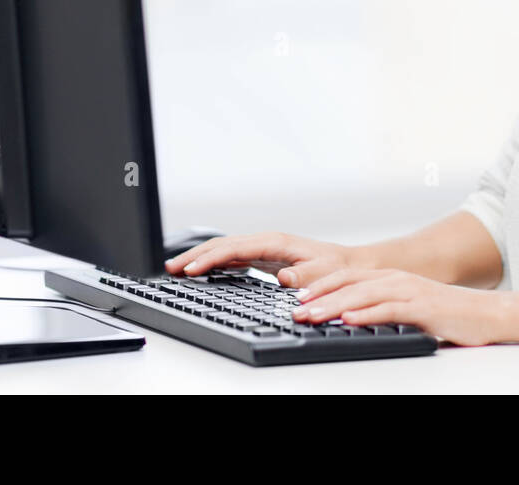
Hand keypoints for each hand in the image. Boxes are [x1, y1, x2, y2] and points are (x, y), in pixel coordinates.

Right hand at [163, 231, 364, 289]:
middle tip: (170, 268)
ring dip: (200, 258)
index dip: (210, 258)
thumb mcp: (321, 273)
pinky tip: (200, 271)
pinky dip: (213, 263)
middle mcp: (266, 241)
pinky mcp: (263, 257)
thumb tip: (282, 276)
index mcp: (275, 242)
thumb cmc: (335, 269)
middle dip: (195, 255)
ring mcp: (263, 248)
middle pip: (222, 245)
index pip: (234, 248)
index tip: (191, 270)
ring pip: (224, 250)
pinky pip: (232, 258)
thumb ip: (302, 275)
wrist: (348, 265)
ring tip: (176, 269)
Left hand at [292, 267, 505, 346]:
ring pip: (363, 295)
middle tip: (296, 310)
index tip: (297, 297)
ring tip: (314, 316)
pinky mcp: (422, 307)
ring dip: (335, 306)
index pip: (347, 277)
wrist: (486, 313)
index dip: (320, 285)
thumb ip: (381, 308)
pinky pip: (390, 309)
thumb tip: (347, 318)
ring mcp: (410, 291)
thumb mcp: (408, 307)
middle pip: (349, 284)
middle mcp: (397, 279)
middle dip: (319, 297)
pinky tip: (350, 319)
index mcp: (390, 277)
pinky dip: (367, 313)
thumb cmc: (447, 314)